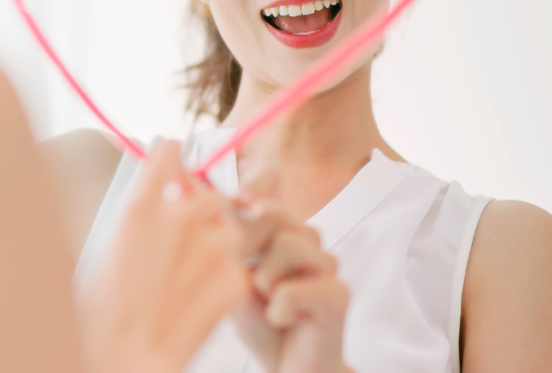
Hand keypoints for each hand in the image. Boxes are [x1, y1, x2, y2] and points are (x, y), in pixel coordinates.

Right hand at [78, 141, 253, 372]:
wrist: (128, 357)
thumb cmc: (107, 315)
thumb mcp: (108, 250)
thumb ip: (140, 216)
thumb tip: (156, 201)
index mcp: (141, 206)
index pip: (170, 152)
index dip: (176, 160)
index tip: (180, 168)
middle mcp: (179, 217)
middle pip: (211, 191)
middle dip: (208, 209)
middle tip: (198, 236)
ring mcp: (212, 246)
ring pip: (234, 224)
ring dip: (227, 240)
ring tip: (205, 272)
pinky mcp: (234, 276)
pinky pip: (243, 264)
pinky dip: (234, 277)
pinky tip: (211, 297)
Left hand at [230, 200, 350, 372]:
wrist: (288, 367)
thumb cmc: (259, 320)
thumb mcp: (232, 276)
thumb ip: (226, 242)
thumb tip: (212, 198)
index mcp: (284, 230)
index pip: (264, 195)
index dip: (244, 199)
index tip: (231, 209)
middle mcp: (310, 240)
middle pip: (272, 213)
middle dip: (246, 245)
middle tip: (246, 279)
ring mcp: (329, 265)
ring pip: (286, 246)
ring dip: (263, 282)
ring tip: (269, 301)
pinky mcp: (339, 296)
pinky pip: (290, 291)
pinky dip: (276, 312)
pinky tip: (284, 320)